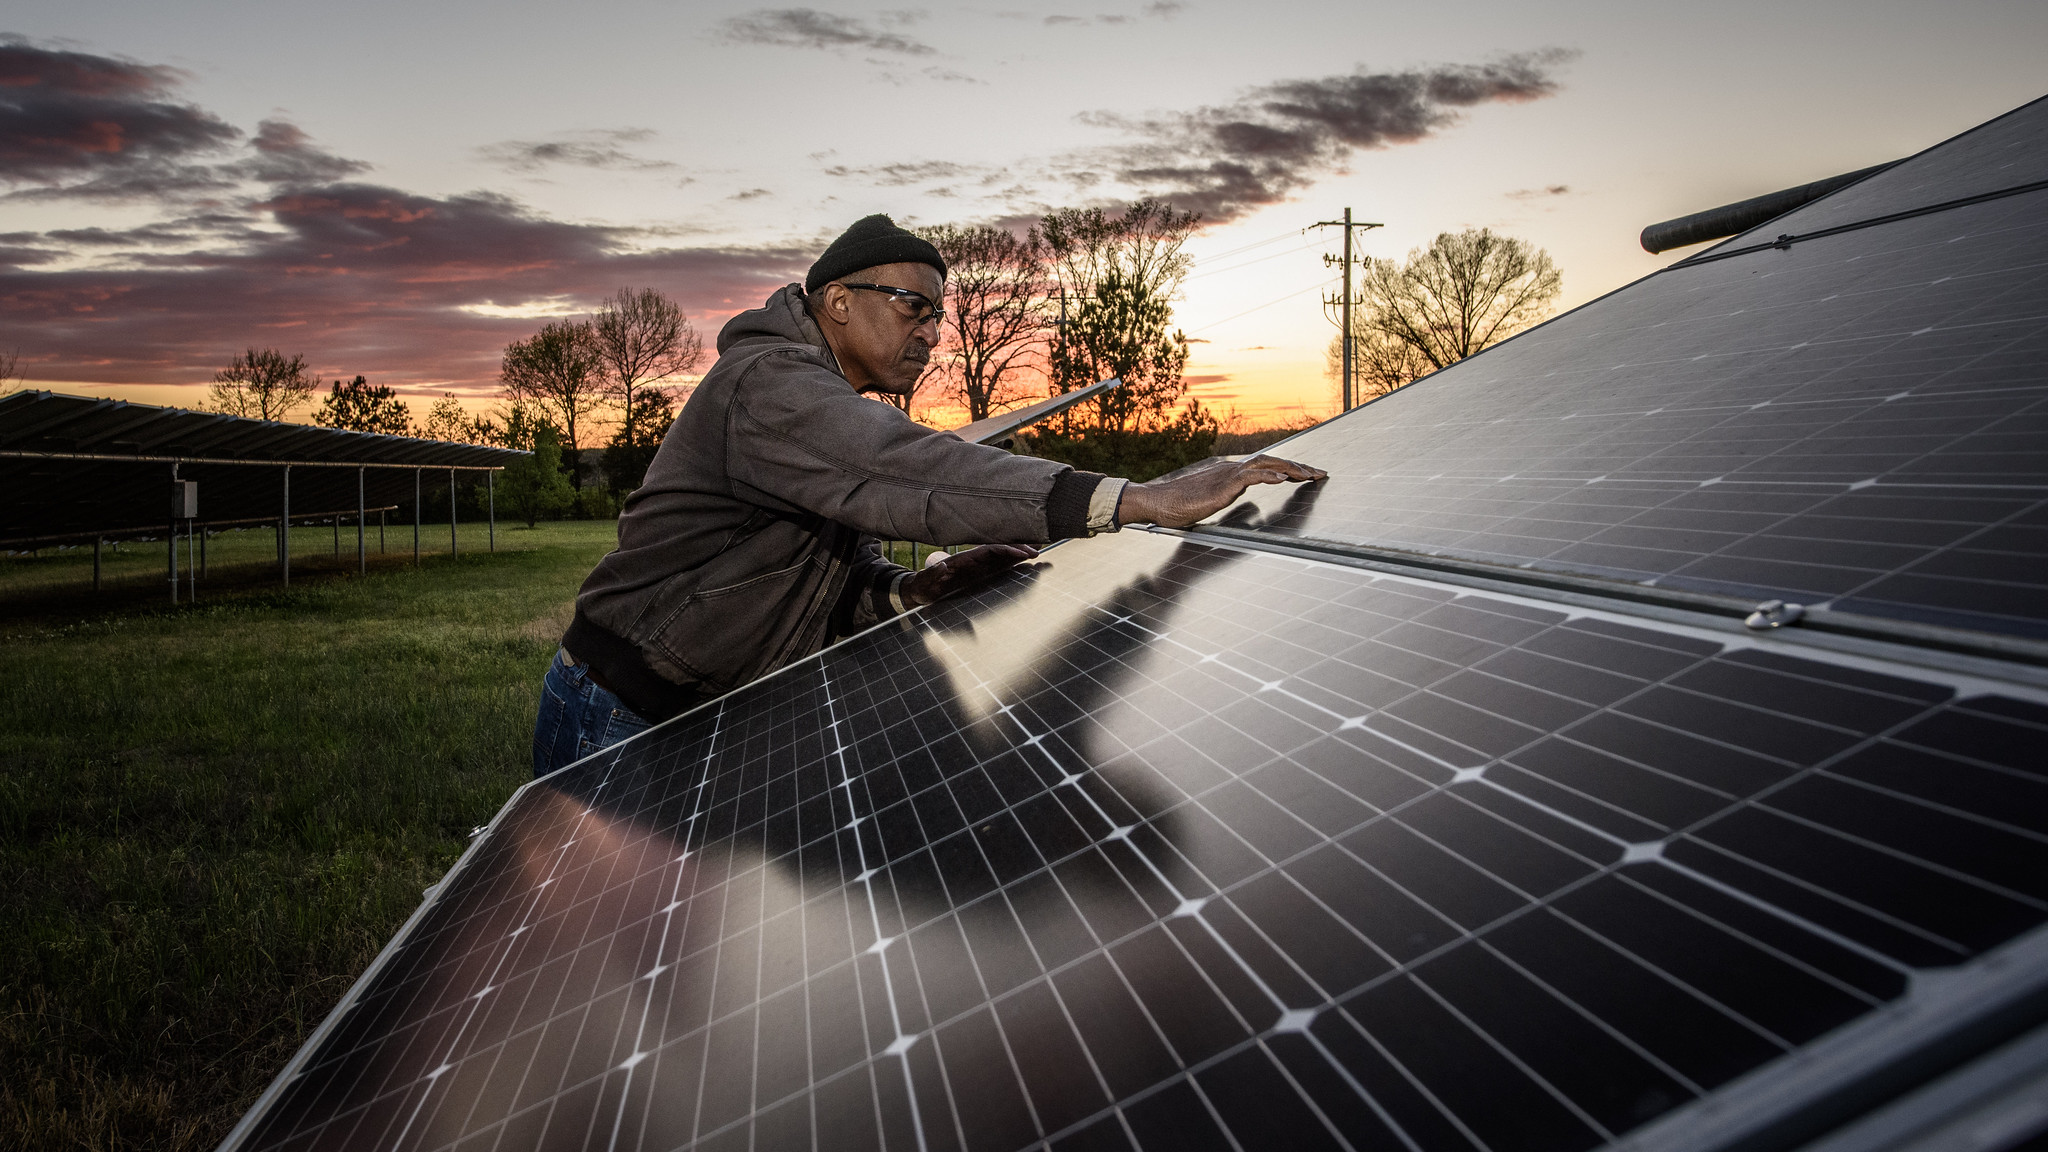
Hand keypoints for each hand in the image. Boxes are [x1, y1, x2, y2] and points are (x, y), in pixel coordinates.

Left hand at [902, 544, 1040, 606]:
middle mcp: (972, 561)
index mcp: (963, 560)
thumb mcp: (925, 582)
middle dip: (1018, 549)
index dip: (1006, 550)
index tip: (1022, 554)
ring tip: (1037, 552)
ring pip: (1001, 557)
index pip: (989, 550)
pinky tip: (1024, 564)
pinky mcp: (977, 575)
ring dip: (1018, 554)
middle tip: (1038, 551)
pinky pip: (997, 567)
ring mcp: (976, 567)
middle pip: (999, 550)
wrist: (918, 591)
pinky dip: (1011, 564)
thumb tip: (942, 565)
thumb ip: (934, 574)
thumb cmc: (922, 587)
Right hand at [1116, 455, 1326, 528]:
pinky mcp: (1222, 485)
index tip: (1309, 475)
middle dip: (1299, 467)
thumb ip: (1235, 501)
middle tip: (1320, 474)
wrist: (1158, 503)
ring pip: (1266, 465)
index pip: (1267, 467)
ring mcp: (1227, 475)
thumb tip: (1255, 509)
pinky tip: (1284, 480)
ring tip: (1309, 475)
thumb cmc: (1179, 507)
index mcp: (1231, 474)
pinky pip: (1249, 476)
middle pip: (1272, 462)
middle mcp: (1232, 469)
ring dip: (1290, 469)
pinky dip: (1268, 476)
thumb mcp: (1214, 504)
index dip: (1290, 470)